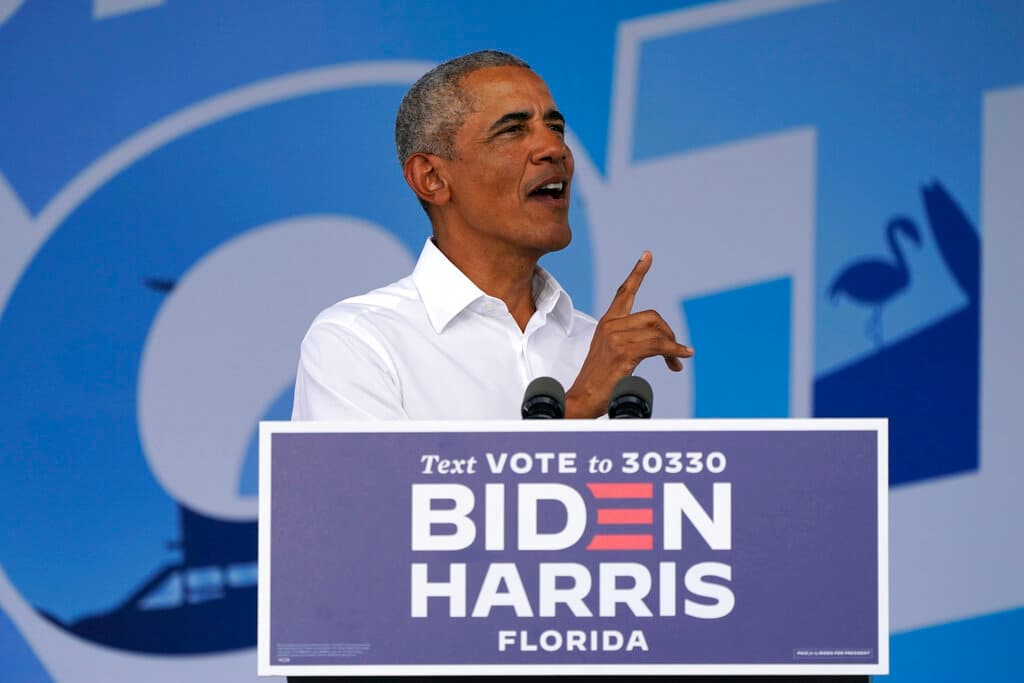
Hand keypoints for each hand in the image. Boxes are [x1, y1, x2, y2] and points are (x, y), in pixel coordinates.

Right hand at [565, 251, 692, 417]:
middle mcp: (610, 326)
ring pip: (658, 332)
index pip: (625, 292)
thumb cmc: (599, 382)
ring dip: (672, 348)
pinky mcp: (623, 352)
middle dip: (668, 334)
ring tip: (675, 363)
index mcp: (607, 323)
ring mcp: (615, 338)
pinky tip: (680, 358)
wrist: (582, 399)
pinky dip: (674, 352)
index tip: (647, 255)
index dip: (637, 273)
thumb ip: (632, 342)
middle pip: (653, 316)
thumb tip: (664, 346)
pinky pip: (659, 346)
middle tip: (674, 353)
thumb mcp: (612, 354)